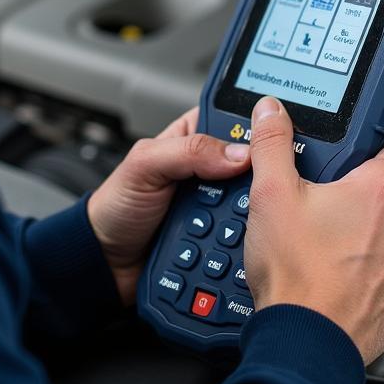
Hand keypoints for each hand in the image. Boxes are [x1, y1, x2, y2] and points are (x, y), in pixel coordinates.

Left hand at [87, 108, 252, 304]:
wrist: (107, 261)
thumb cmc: (116, 205)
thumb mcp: (144, 164)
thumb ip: (187, 151)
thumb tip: (237, 153)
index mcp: (192, 138)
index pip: (234, 122)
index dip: (255, 127)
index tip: (277, 137)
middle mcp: (210, 169)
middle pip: (252, 165)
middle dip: (255, 178)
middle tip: (255, 187)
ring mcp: (217, 205)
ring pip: (253, 202)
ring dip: (251, 211)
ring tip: (246, 218)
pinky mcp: (220, 236)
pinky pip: (244, 234)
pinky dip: (244, 239)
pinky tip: (244, 241)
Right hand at [243, 97, 383, 364]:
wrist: (306, 342)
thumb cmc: (295, 272)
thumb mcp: (271, 192)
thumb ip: (272, 143)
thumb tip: (272, 112)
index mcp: (382, 190)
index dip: (377, 147)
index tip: (355, 156)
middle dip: (363, 197)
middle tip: (324, 206)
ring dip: (371, 238)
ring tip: (328, 246)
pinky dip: (375, 276)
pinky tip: (340, 278)